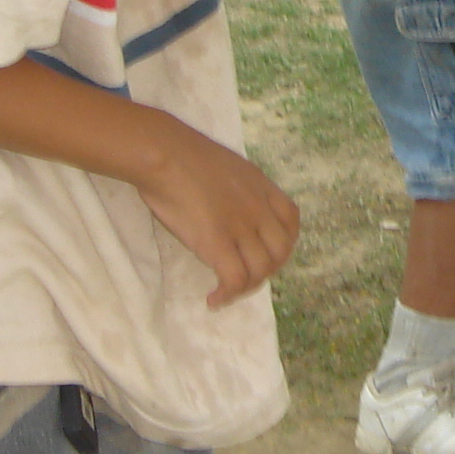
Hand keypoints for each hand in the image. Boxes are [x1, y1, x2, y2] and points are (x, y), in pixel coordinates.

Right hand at [133, 119, 301, 308]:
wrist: (163, 153)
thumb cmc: (181, 153)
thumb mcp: (225, 164)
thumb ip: (235, 186)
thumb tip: (225, 202)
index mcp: (260, 186)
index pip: (291, 219)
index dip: (285, 241)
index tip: (267, 251)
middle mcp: (257, 208)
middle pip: (280, 251)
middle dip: (267, 270)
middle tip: (245, 276)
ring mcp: (239, 226)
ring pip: (260, 270)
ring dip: (246, 288)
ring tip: (226, 291)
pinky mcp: (216, 242)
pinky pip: (234, 279)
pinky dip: (227, 295)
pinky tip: (213, 300)